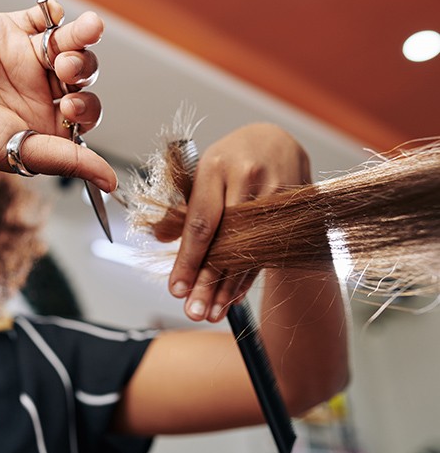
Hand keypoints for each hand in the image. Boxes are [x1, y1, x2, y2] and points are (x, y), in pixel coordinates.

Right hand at [0, 0, 115, 191]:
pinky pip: (42, 18)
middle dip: (82, 72)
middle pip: (83, 77)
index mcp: (48, 123)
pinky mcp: (9, 31)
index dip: (87, 107)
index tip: (70, 107)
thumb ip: (74, 162)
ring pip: (69, 46)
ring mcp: (26, 61)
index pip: (88, 112)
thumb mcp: (26, 151)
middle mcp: (41, 92)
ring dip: (78, 41)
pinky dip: (55, 15)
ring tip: (71, 42)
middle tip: (64, 71)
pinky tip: (58, 17)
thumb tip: (111, 182)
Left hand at [168, 123, 310, 321]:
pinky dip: (248, 276)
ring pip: (247, 251)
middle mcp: (247, 179)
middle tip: (193, 312)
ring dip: (228, 287)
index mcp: (216, 166)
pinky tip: (233, 296)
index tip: (176, 289)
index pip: (200, 222)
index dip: (188, 259)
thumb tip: (160, 237)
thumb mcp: (203, 171)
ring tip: (211, 312)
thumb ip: (184, 205)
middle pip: (225, 242)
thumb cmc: (232, 156)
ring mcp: (274, 194)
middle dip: (207, 282)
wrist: (277, 141)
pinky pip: (266, 250)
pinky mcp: (291, 209)